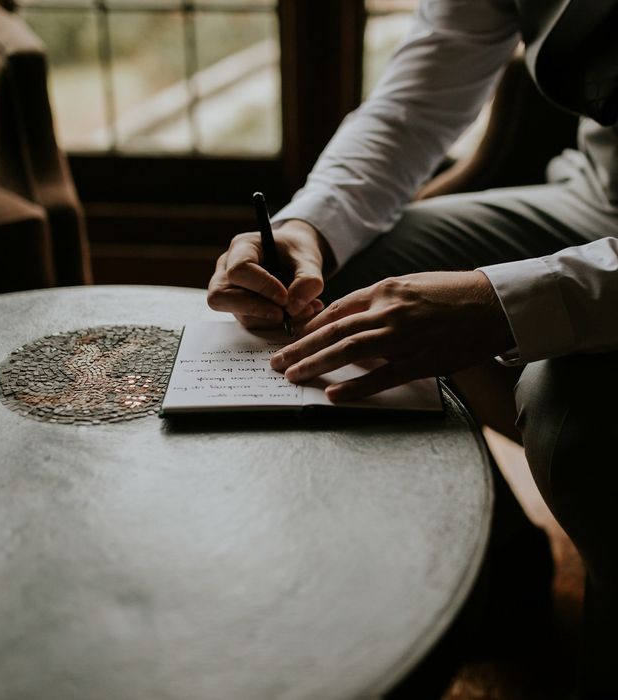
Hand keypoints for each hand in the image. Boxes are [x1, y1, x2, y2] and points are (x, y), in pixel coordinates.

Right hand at [207, 219, 328, 328]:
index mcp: (242, 247)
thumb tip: (294, 308)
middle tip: (283, 315)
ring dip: (269, 319)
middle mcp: (227, 268)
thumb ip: (308, 279)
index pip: (239, 270)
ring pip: (237, 313)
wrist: (296, 257)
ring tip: (302, 312)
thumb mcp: (309, 257)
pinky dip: (273, 323)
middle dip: (255, 309)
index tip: (285, 298)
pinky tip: (296, 315)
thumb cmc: (297, 251)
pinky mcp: (238, 307)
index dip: (261, 287)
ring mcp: (229, 290)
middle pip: (222, 295)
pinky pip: (249, 321)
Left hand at [270, 271, 514, 400]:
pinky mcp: (421, 360)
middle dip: (300, 348)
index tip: (291, 340)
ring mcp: (404, 336)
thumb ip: (378, 303)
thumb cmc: (451, 294)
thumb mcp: (410, 286)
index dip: (309, 328)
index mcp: (384, 290)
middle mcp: (388, 310)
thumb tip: (349, 323)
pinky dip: (355, 387)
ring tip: (292, 376)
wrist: (494, 303)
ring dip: (316, 364)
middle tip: (276, 362)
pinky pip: (382, 376)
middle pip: (333, 331)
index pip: (336, 311)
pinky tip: (333, 395)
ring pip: (349, 351)